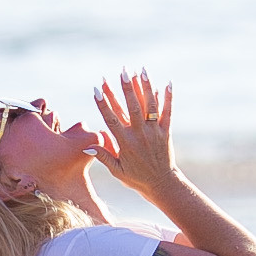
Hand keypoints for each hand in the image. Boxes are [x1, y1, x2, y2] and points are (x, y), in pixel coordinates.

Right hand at [88, 70, 178, 195]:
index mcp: (125, 143)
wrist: (162, 185)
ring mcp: (154, 132)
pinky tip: (167, 83)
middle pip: (132, 107)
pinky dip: (168, 98)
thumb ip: (103, 155)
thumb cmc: (136, 179)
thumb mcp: (116, 170)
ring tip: (141, 70)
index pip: (111, 119)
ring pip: (150, 106)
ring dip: (145, 87)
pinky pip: (168, 113)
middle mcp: (140, 135)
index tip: (97, 89)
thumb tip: (87, 146)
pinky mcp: (166, 132)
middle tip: (122, 72)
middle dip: (126, 89)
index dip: (103, 104)